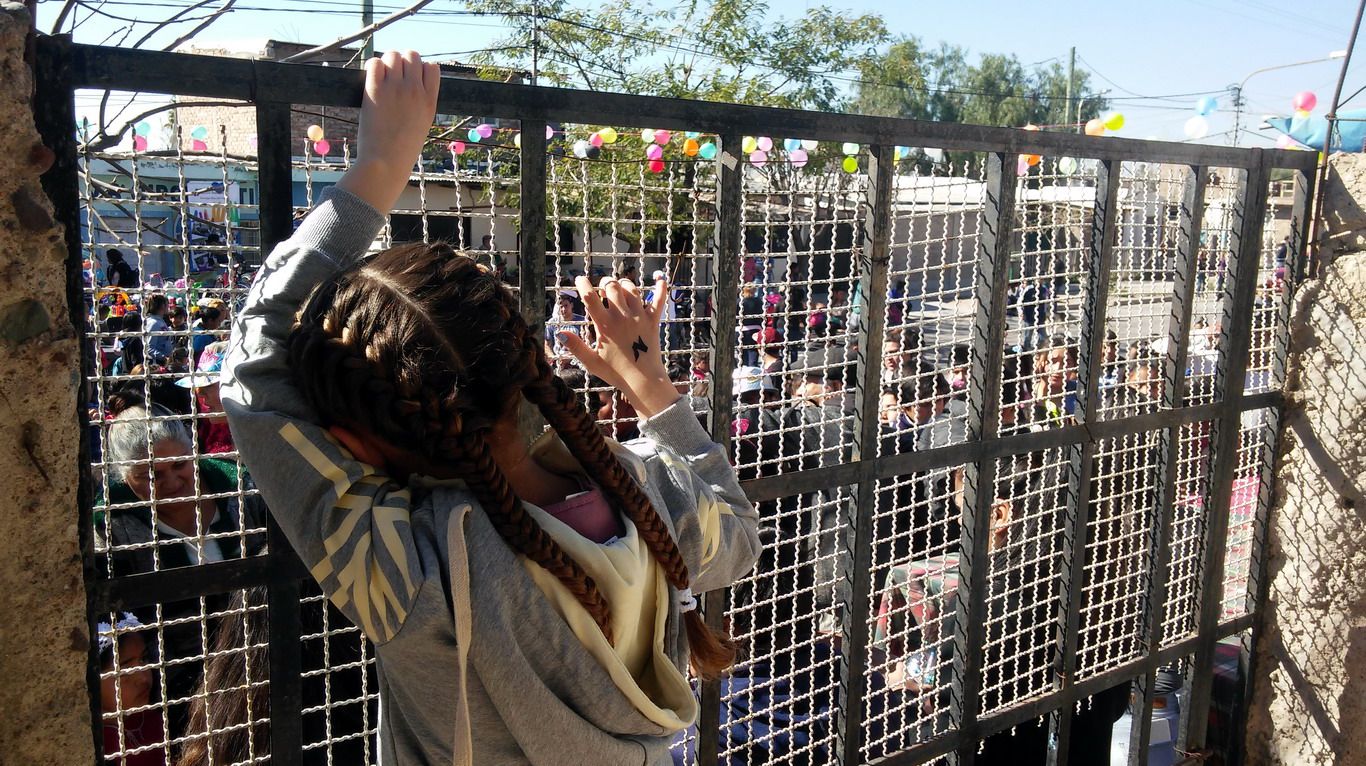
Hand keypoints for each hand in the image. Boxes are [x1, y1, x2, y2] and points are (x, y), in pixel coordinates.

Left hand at [336, 50, 439, 214]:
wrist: (386, 162)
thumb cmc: (403, 149)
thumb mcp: (422, 125)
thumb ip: (422, 104)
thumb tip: (412, 86)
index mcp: (430, 101)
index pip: (432, 67)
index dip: (420, 70)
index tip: (412, 81)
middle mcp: (415, 91)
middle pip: (412, 55)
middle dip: (403, 63)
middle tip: (394, 78)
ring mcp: (395, 89)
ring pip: (393, 55)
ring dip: (388, 63)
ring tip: (383, 78)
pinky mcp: (375, 90)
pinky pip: (375, 63)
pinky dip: (373, 67)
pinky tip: (373, 80)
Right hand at [558, 275, 680, 418]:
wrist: (643, 380)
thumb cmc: (616, 372)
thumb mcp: (591, 362)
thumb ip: (576, 347)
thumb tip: (559, 334)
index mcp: (605, 326)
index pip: (590, 297)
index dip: (583, 284)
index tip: (579, 279)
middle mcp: (622, 317)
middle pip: (611, 286)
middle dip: (604, 282)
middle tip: (602, 288)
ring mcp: (639, 316)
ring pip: (631, 289)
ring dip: (623, 284)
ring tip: (619, 287)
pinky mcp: (653, 320)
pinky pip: (659, 299)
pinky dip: (660, 288)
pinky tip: (660, 279)